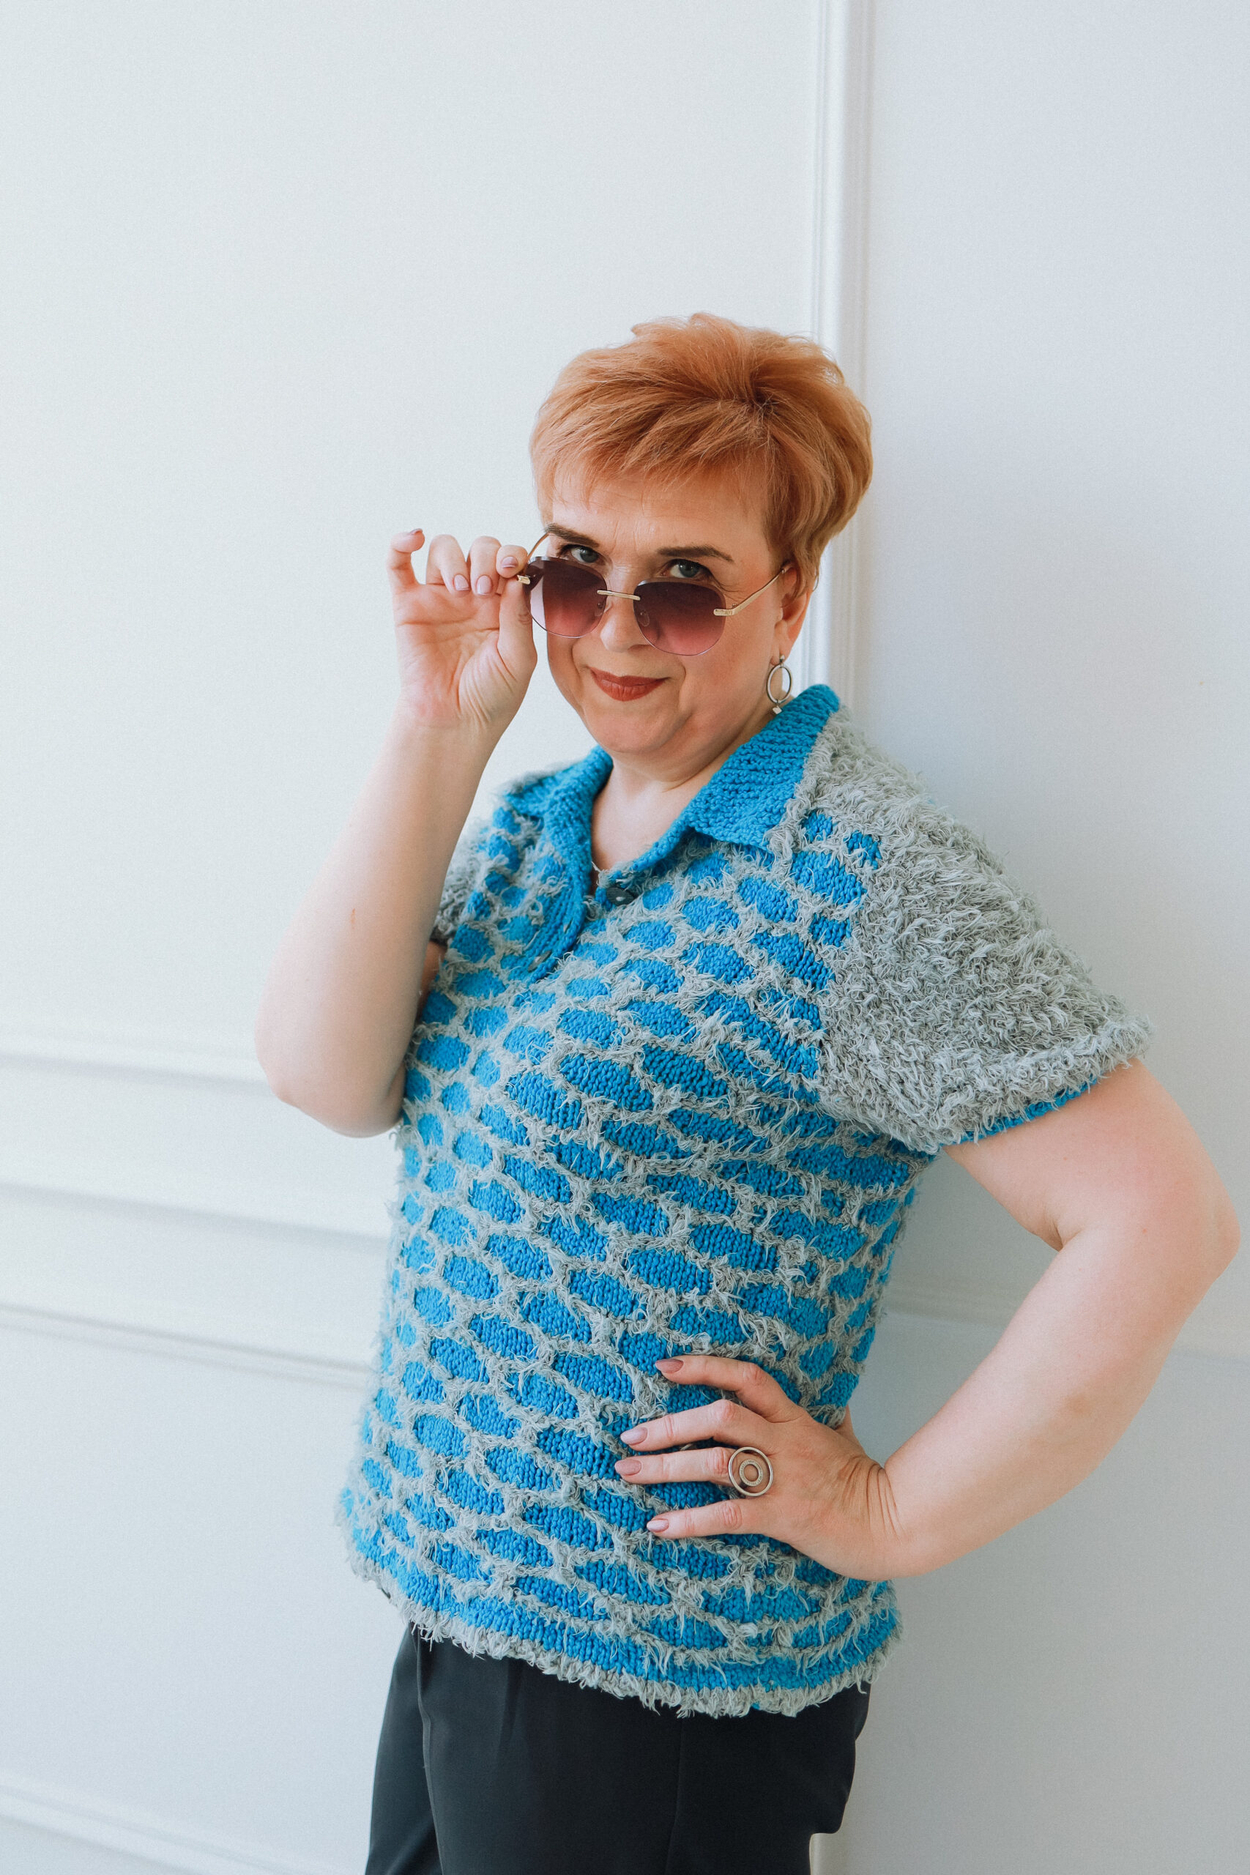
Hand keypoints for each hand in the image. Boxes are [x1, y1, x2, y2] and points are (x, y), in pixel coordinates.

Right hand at [387, 528, 537, 738]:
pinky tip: (413, 538)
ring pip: (444, 549)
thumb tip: (517, 576)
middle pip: (480, 547)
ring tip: (459, 589)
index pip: (510, 561)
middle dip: (484, 558)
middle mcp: (473, 595)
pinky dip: (401, 544)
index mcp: (504, 604)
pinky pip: (398, 565)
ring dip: (453, 559)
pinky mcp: (409, 606)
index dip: (512, 556)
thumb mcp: (519, 659)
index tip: (510, 570)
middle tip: (483, 589)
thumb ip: (519, 617)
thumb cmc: (491, 695)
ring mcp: (439, 598)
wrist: (455, 722)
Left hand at [613, 1355, 902, 1579]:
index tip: (664, 1366)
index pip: (746, 1378)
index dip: (704, 1367)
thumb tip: (839, 1402)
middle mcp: (784, 1441)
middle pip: (719, 1416)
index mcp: (795, 1418)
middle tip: (629, 1436)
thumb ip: (834, 1418)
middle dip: (668, 1424)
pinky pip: (728, 1514)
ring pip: (715, 1460)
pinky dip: (689, 1519)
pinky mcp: (783, 1516)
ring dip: (665, 1467)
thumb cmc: (868, 1483)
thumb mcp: (847, 1438)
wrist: (896, 1524)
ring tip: (628, 1473)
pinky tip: (659, 1525)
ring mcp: (783, 1478)